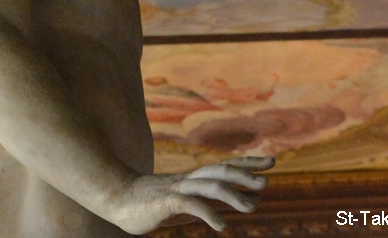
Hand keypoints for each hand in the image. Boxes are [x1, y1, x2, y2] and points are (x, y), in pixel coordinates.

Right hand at [111, 156, 274, 234]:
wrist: (116, 198)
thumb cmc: (151, 203)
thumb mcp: (183, 203)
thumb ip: (206, 202)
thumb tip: (235, 206)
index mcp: (193, 178)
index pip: (225, 166)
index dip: (248, 162)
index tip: (271, 161)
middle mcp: (188, 179)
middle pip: (220, 171)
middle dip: (245, 175)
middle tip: (267, 182)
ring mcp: (176, 188)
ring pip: (209, 185)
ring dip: (232, 195)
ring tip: (251, 208)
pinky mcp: (165, 201)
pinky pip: (190, 204)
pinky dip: (207, 213)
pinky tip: (221, 226)